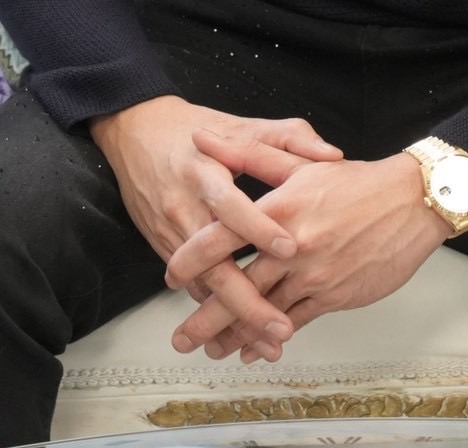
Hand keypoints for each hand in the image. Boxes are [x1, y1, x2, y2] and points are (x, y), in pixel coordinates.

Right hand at [89, 96, 342, 356]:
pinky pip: (193, 286)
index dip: (259, 228)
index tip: (290, 249)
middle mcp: (185, 207)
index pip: (232, 206)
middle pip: (213, 264)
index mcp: (206, 172)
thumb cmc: (192, 129)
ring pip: (203, 285)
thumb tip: (332, 154)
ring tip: (268, 342)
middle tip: (280, 327)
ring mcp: (172, 232)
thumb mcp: (240, 125)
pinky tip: (240, 332)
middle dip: (247, 302)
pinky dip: (216, 310)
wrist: (135, 133)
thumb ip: (288, 138)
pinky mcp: (165, 247)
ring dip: (234, 318)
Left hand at [167, 131, 448, 362]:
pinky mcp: (334, 295)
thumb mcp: (300, 161)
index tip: (172, 274)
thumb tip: (204, 140)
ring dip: (233, 333)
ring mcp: (314, 275)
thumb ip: (247, 154)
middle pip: (238, 285)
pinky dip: (270, 337)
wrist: (410, 202)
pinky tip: (254, 347)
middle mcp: (293, 246)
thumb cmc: (356, 182)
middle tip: (180, 337)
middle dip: (204, 316)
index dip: (193, 258)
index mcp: (280, 208)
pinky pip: (294, 322)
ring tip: (209, 348)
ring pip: (263, 311)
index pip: (224, 237)